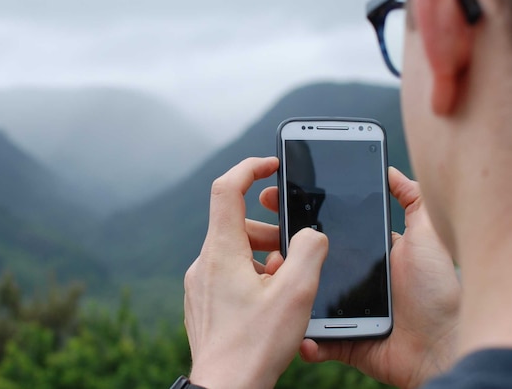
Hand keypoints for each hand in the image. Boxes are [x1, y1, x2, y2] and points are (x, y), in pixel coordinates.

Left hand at [184, 157, 328, 388]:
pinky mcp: (202, 304)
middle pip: (238, 225)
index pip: (226, 188)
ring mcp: (199, 285)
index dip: (250, 168)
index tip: (271, 165)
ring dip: (264, 258)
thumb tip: (311, 234)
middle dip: (271, 231)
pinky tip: (270, 305)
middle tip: (295, 253)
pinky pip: (228, 276)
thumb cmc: (256, 346)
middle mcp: (204, 263)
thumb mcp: (296, 294)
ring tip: (286, 286)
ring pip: (235, 253)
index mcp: (221, 251)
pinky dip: (252, 277)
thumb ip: (309, 252)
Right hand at [260, 167, 460, 388]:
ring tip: (275, 279)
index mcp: (368, 254)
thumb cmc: (439, 290)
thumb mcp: (429, 234)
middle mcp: (354, 281)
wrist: (444, 346)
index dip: (301, 217)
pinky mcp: (343, 341)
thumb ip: (413, 199)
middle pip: (310, 263)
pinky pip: (315, 341)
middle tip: (263, 239)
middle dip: (283, 251)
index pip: (328, 231)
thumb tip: (390, 170)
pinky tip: (296, 327)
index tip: (276, 199)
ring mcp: (345, 312)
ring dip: (287, 291)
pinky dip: (304, 338)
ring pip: (305, 299)